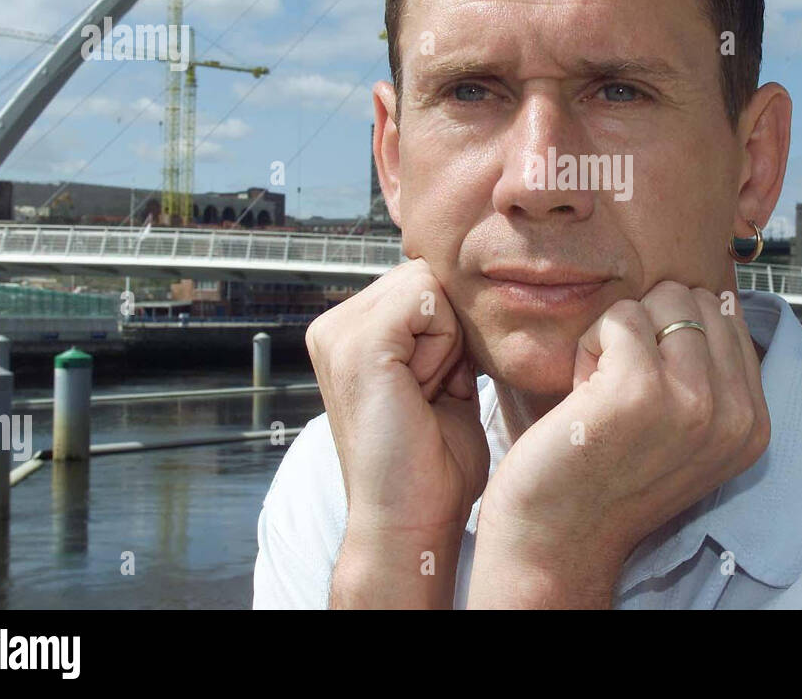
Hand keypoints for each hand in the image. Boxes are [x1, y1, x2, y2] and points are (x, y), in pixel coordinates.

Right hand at [306, 258, 489, 607]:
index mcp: (347, 331)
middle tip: (434, 393)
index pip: (423, 281)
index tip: (439, 387)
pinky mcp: (358, 344)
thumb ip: (441, 333)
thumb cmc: (434, 465)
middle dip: (451, 330)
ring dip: (450, 339)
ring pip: (430, 284)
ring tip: (427, 394)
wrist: (410, 523)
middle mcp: (333, 325)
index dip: (452, 328)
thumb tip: (468, 292)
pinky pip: (428, 299)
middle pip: (428, 277)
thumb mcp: (439, 379)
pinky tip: (426, 390)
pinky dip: (446, 343)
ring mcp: (338, 332)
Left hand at [467, 281, 769, 607]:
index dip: (674, 337)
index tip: (650, 392)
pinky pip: (618, 316)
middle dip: (650, 328)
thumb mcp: (686, 430)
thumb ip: (710, 373)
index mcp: (753, 423)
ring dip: (619, 335)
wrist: (558, 540)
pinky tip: (582, 395)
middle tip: (621, 390)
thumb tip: (713, 293)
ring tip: (603, 392)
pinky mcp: (640, 389)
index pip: (729, 316)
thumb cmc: (607, 476)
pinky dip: (589, 345)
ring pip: (660, 300)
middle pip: (695, 299)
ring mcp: (692, 401)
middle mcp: (735, 415)